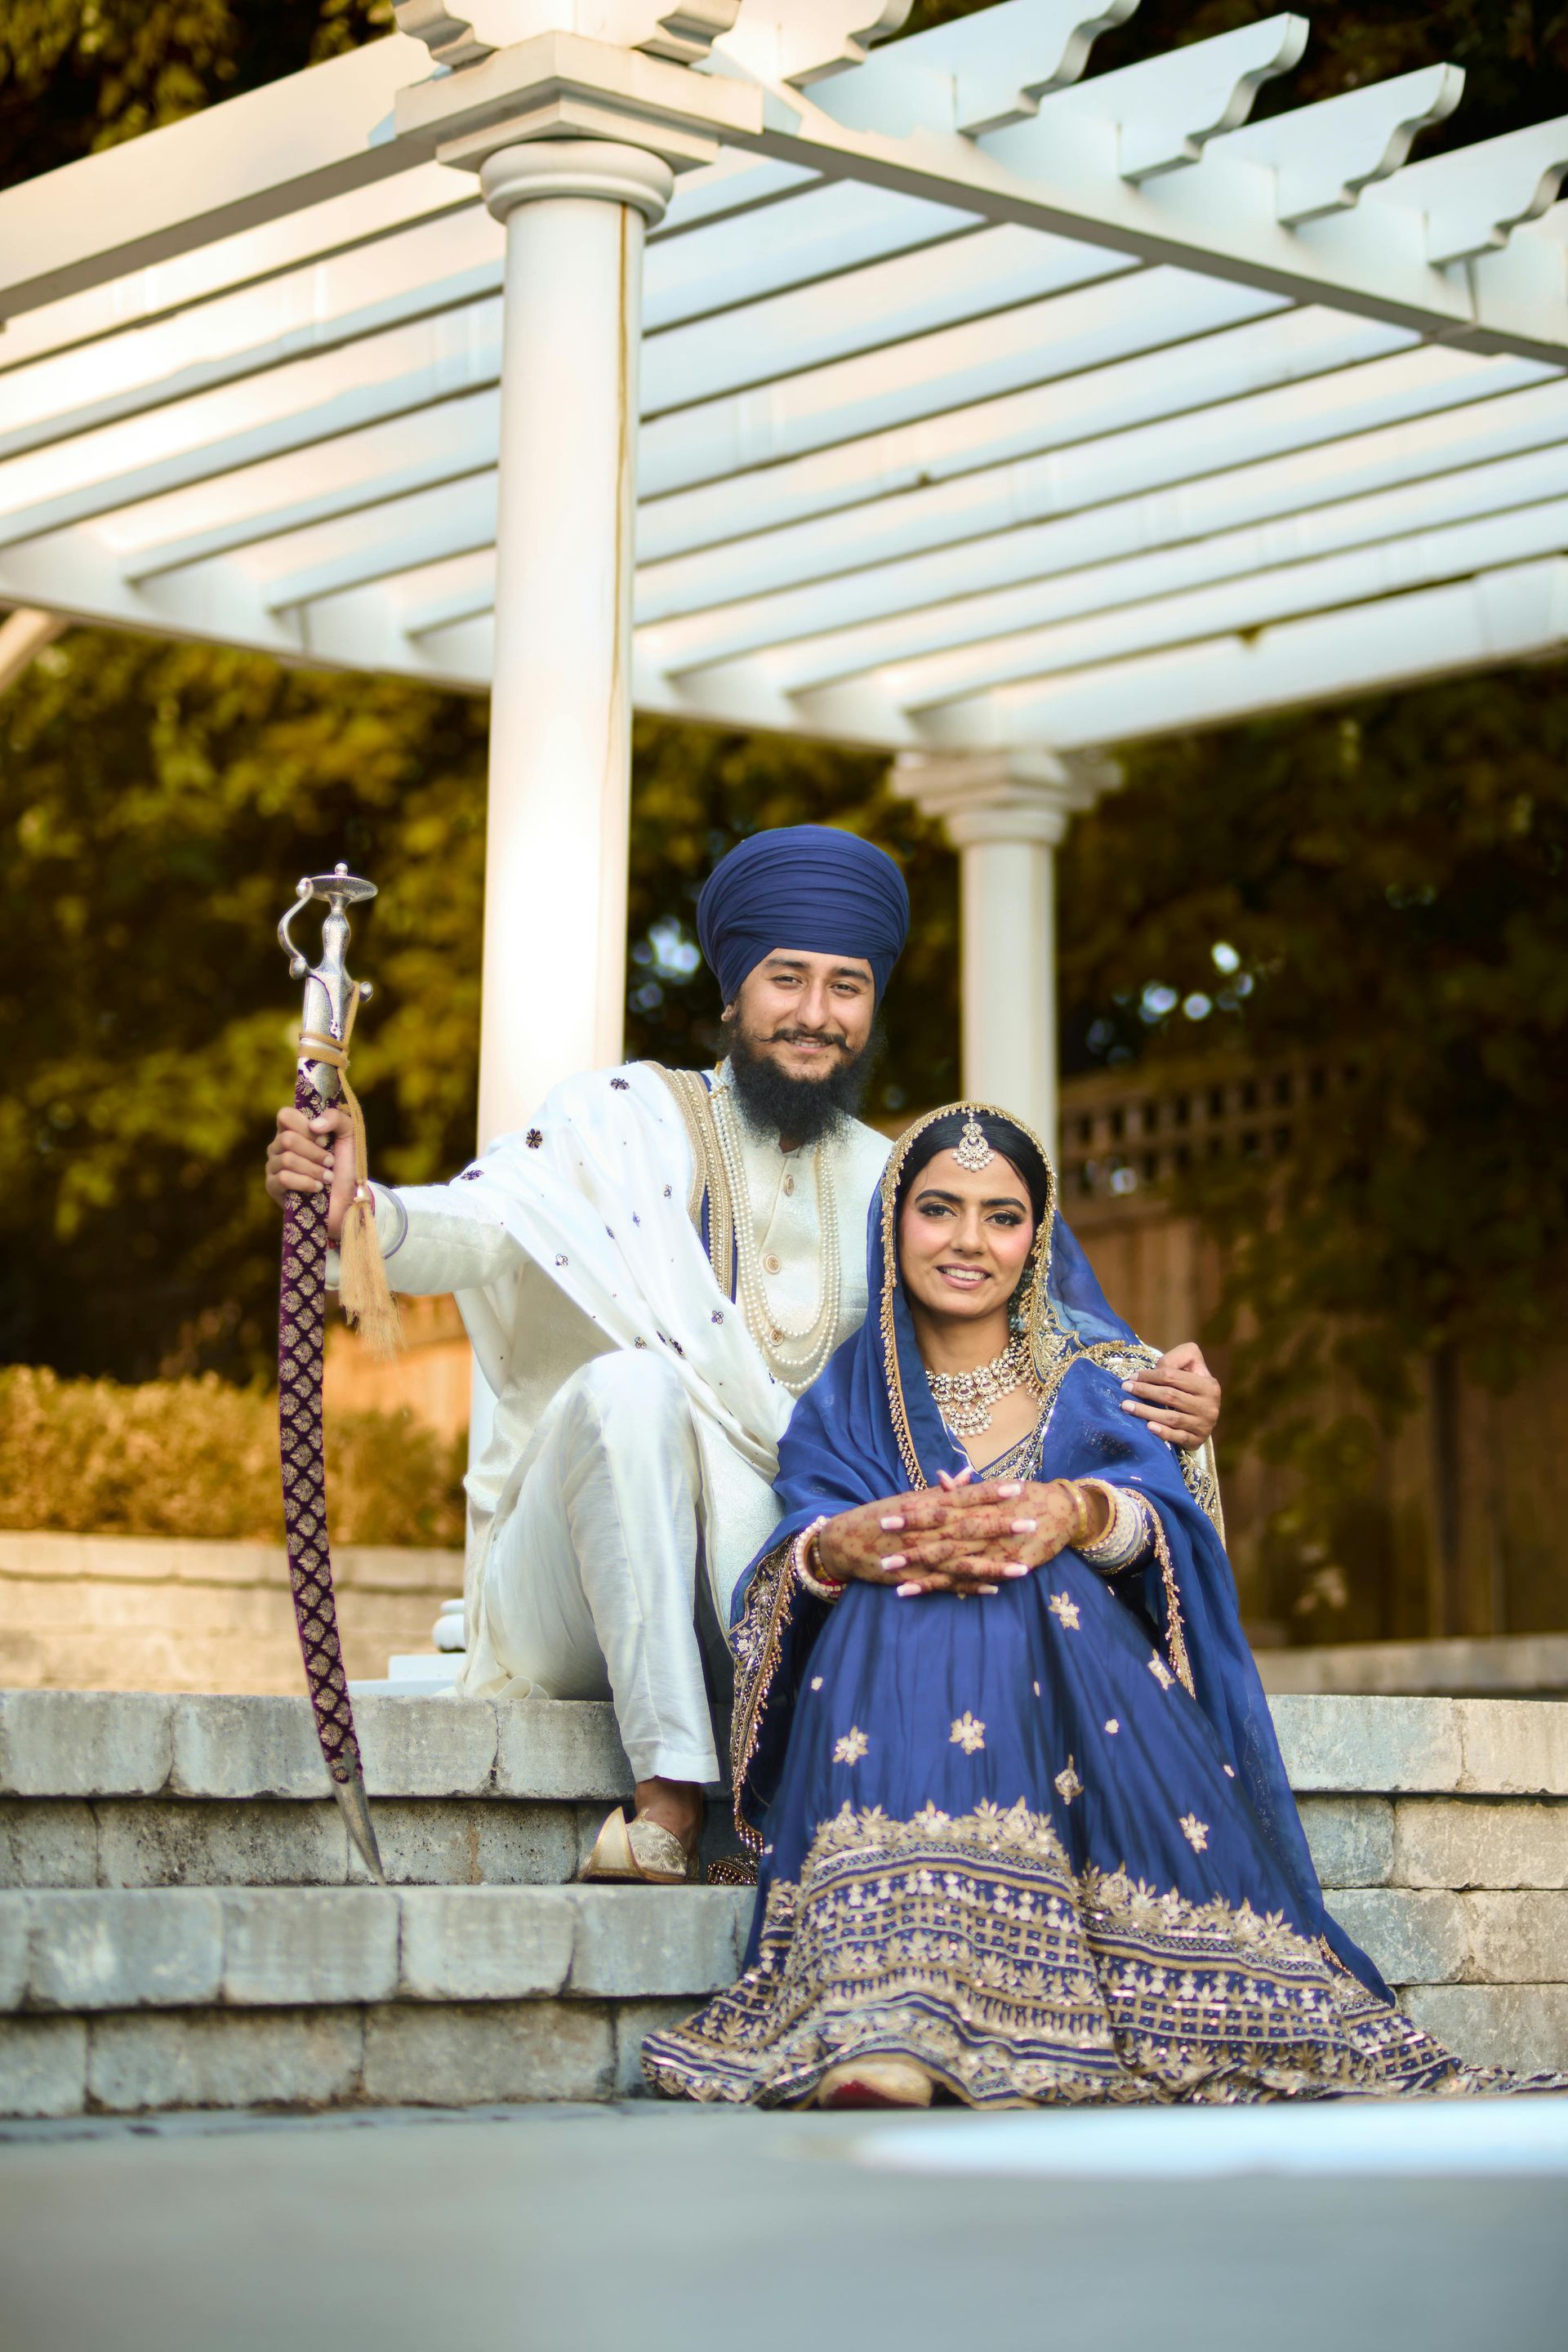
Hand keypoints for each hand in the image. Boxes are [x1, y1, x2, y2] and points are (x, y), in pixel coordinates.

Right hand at [264, 1105, 356, 1242]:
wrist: (347, 1199)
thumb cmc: (345, 1166)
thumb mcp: (349, 1136)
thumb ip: (336, 1118)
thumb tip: (314, 1125)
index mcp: (293, 1130)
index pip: (285, 1115)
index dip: (305, 1126)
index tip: (324, 1139)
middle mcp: (279, 1146)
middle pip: (287, 1139)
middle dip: (314, 1152)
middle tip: (330, 1162)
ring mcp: (273, 1166)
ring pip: (287, 1160)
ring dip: (313, 1169)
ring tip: (327, 1178)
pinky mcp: (272, 1186)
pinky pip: (283, 1178)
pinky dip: (305, 1182)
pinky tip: (317, 1188)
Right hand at [816, 1473, 1052, 1598]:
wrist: (845, 1542)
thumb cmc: (878, 1517)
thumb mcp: (907, 1500)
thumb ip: (939, 1492)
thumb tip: (964, 1476)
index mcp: (929, 1508)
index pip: (965, 1497)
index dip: (992, 1492)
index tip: (1018, 1487)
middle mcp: (930, 1532)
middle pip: (972, 1528)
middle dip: (1003, 1526)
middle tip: (1032, 1523)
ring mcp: (924, 1556)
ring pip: (966, 1561)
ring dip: (995, 1565)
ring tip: (1024, 1568)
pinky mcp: (918, 1578)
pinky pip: (949, 1584)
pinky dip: (971, 1587)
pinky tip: (994, 1590)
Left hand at [1120, 1341, 1219, 1447]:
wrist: (1205, 1411)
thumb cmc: (1191, 1384)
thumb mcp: (1190, 1363)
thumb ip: (1175, 1359)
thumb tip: (1157, 1369)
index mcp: (1208, 1385)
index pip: (1172, 1377)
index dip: (1150, 1376)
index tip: (1132, 1377)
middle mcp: (1209, 1406)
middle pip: (1170, 1396)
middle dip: (1144, 1391)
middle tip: (1125, 1389)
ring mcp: (1205, 1425)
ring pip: (1172, 1418)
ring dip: (1147, 1412)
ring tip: (1127, 1407)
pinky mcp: (1198, 1440)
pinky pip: (1179, 1437)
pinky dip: (1164, 1433)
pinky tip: (1149, 1427)